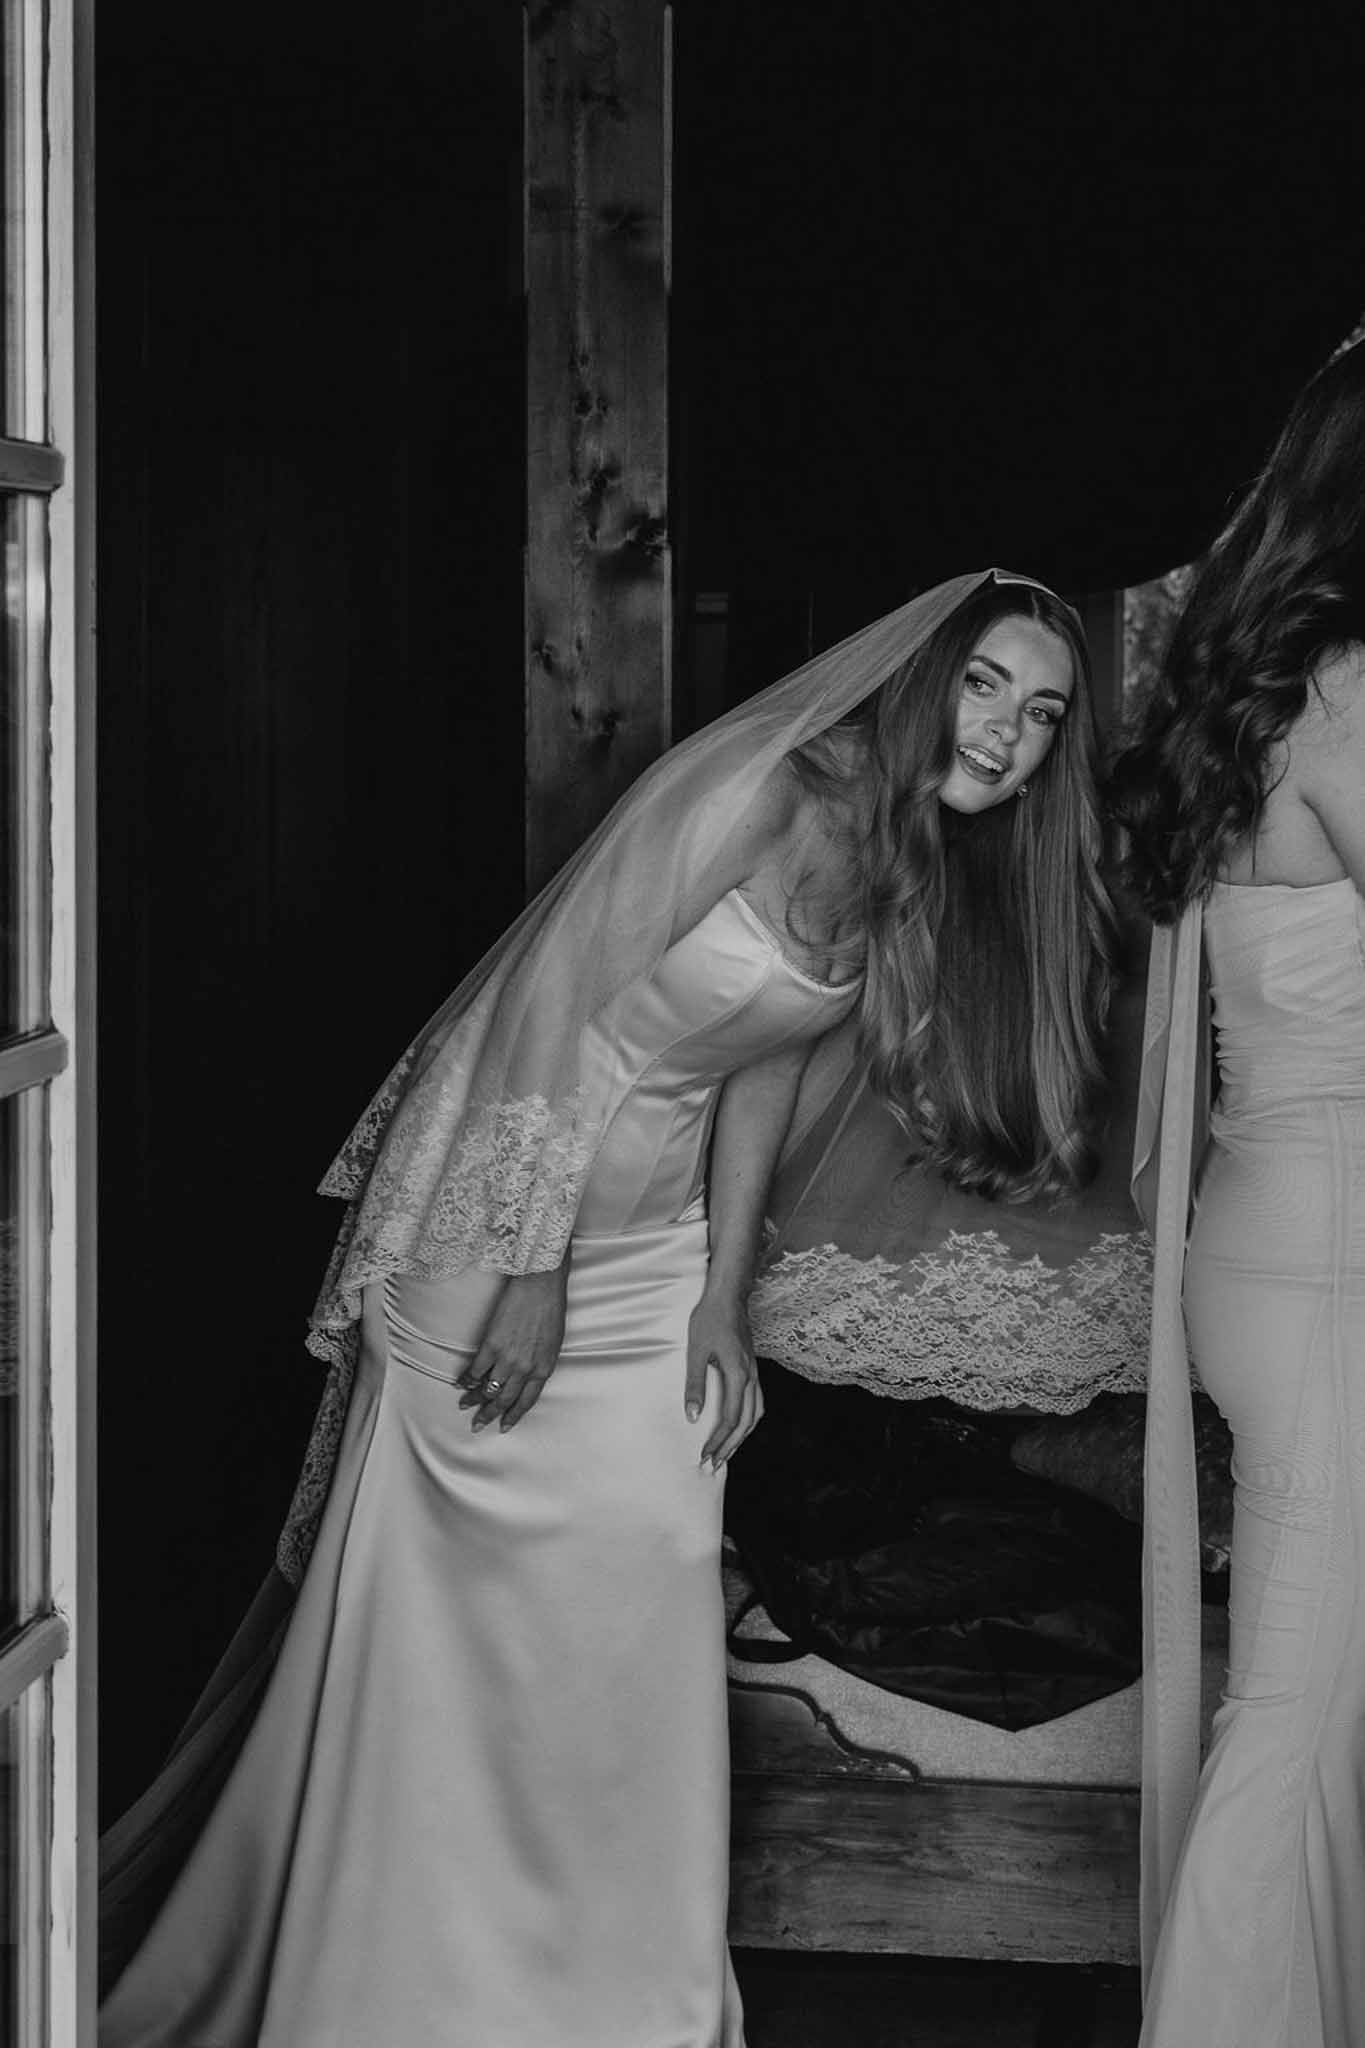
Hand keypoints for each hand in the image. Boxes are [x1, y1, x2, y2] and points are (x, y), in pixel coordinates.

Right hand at [456, 1264, 568, 1431]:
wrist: (540, 1286)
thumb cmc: (551, 1310)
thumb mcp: (553, 1343)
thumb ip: (540, 1362)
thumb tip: (526, 1374)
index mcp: (543, 1368)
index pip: (526, 1401)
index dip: (513, 1416)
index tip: (503, 1426)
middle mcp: (525, 1368)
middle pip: (504, 1399)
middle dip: (489, 1415)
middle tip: (478, 1425)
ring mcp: (508, 1358)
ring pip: (488, 1389)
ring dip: (474, 1400)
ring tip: (465, 1406)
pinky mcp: (492, 1345)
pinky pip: (476, 1370)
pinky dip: (466, 1380)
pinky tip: (460, 1385)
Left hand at [684, 1290, 763, 1471]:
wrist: (728, 1295)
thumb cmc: (709, 1319)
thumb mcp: (696, 1351)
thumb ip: (695, 1385)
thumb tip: (693, 1417)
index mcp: (737, 1374)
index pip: (730, 1419)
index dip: (718, 1441)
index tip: (704, 1456)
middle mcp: (750, 1377)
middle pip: (746, 1423)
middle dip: (730, 1447)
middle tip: (713, 1465)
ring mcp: (754, 1373)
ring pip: (755, 1415)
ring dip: (741, 1437)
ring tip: (726, 1452)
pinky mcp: (752, 1368)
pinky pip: (756, 1402)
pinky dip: (748, 1421)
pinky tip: (737, 1426)